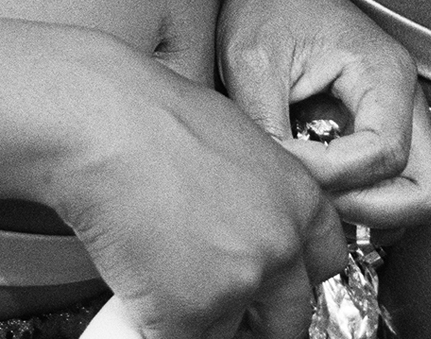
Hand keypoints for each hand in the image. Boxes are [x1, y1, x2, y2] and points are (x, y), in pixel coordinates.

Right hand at [38, 28, 348, 338]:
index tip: (274, 284)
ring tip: (169, 273)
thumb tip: (252, 219)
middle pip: (291, 317)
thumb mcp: (235, 136)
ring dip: (205, 316)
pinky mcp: (188, 316)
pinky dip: (160, 323)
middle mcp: (280, 247)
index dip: (294, 277)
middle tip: (221, 295)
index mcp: (300, 200)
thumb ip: (260, 190)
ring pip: (231, 332)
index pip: (326, 265)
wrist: (104, 124)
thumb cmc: (153, 114)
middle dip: (258, 314)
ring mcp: (238, 286)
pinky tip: (143, 283)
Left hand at [219, 0, 430, 235]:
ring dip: (367, 213)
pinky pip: (389, 186)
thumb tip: (277, 187)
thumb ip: (265, 127)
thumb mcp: (252, 61)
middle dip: (369, 213)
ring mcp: (397, 116)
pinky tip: (314, 191)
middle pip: (422, 190)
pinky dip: (360, 203)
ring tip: (310, 201)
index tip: (284, 170)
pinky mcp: (379, 129)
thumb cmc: (266, 7)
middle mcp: (403, 98)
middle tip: (312, 208)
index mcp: (382, 74)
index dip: (332, 178)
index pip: (382, 156)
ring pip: (411, 195)